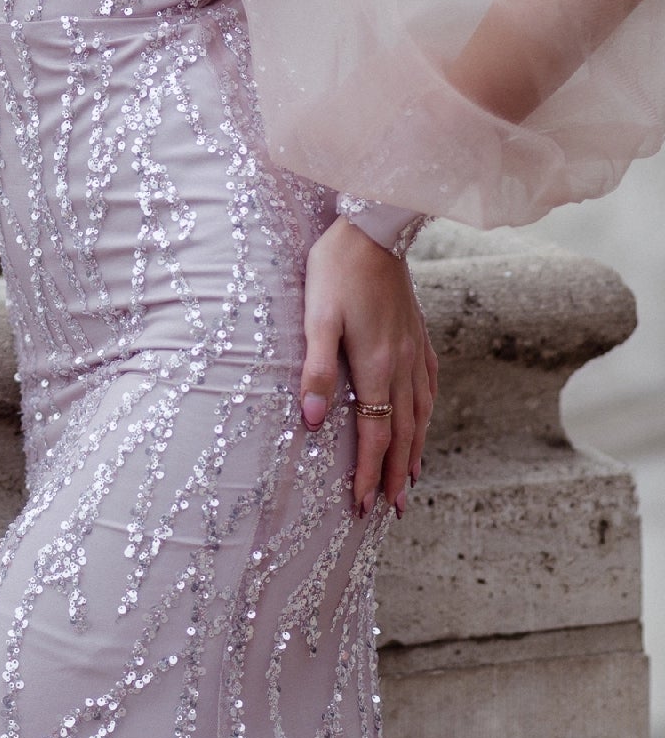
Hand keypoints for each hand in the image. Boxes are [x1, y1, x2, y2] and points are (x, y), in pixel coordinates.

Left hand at [299, 216, 437, 515]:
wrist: (374, 226)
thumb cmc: (338, 269)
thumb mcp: (317, 316)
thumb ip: (317, 369)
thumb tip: (310, 421)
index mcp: (377, 365)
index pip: (375, 433)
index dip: (369, 472)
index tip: (363, 506)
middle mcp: (402, 364)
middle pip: (403, 432)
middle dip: (395, 474)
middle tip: (392, 510)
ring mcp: (414, 349)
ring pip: (420, 413)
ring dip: (415, 450)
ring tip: (410, 480)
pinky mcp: (417, 334)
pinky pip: (428, 386)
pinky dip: (426, 414)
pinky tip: (424, 420)